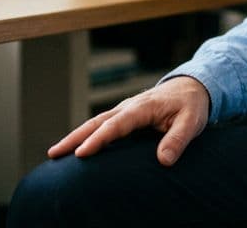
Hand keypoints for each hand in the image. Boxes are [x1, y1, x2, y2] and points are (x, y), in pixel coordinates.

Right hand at [47, 76, 210, 164]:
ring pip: (96, 122)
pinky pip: (102, 124)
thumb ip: (178, 139)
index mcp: (143, 107)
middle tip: (54, 153)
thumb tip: (163, 160)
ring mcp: (125, 109)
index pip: (116, 125)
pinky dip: (86, 133)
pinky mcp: (125, 115)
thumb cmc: (191, 104)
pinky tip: (76, 146)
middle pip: (97, 122)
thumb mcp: (192, 121)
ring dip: (75, 136)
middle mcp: (129, 106)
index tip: (81, 153)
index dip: (98, 139)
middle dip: (74, 137)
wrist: (193, 86)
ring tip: (55, 152)